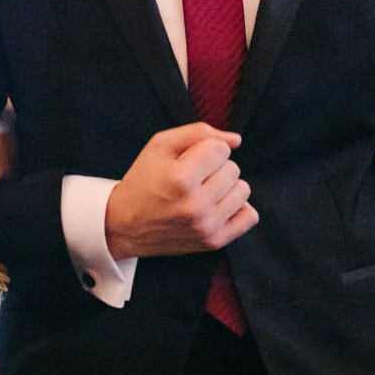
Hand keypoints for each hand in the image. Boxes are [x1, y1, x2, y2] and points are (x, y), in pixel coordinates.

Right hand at [103, 124, 255, 258]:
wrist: (125, 225)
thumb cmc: (143, 180)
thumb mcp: (158, 146)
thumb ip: (198, 133)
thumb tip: (236, 140)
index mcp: (180, 178)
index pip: (221, 149)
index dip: (206, 149)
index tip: (190, 159)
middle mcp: (195, 204)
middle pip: (233, 169)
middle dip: (215, 168)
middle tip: (194, 177)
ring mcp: (207, 226)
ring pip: (243, 190)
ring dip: (226, 187)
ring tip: (204, 191)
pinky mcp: (214, 242)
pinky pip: (249, 217)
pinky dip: (237, 208)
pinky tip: (218, 206)